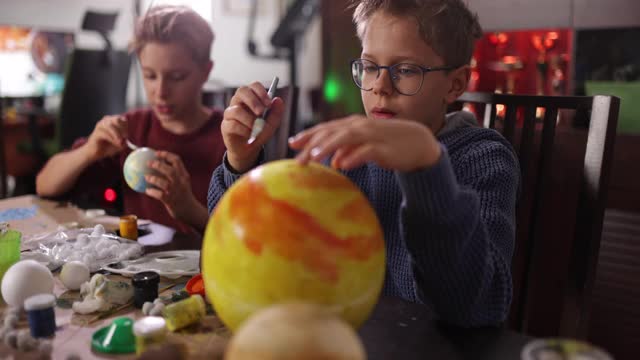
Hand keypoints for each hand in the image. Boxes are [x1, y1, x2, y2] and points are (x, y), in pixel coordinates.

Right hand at [84, 115, 127, 160]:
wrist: (96, 153)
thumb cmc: (108, 146)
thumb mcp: (120, 144)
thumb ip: (124, 141)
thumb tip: (126, 140)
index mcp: (113, 121)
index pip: (122, 119)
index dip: (126, 126)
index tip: (127, 135)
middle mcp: (106, 121)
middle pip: (116, 119)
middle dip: (122, 128)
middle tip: (125, 137)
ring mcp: (100, 126)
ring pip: (110, 125)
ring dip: (117, 134)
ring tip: (120, 142)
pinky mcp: (96, 133)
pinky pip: (105, 133)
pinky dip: (112, 139)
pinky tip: (115, 143)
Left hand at [144, 151, 198, 221]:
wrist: (189, 210)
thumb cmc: (182, 194)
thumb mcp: (182, 182)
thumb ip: (174, 174)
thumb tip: (157, 164)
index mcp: (184, 175)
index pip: (177, 161)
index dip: (166, 155)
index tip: (156, 153)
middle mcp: (181, 182)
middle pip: (170, 170)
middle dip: (158, 165)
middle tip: (148, 163)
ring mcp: (176, 192)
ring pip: (164, 183)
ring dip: (153, 179)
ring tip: (146, 177)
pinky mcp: (171, 201)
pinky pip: (159, 195)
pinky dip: (152, 191)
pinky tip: (146, 190)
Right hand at [221, 82, 284, 172]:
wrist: (249, 150)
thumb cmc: (259, 133)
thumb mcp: (271, 124)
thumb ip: (276, 113)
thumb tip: (277, 100)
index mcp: (251, 98)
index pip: (254, 86)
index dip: (261, 92)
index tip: (269, 104)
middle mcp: (239, 102)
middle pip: (241, 91)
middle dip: (253, 101)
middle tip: (261, 112)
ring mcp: (230, 113)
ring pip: (236, 110)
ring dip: (249, 120)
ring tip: (256, 129)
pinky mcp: (225, 125)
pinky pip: (233, 124)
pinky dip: (244, 130)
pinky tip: (249, 135)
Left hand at [289, 115, 441, 171]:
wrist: (419, 143)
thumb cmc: (390, 145)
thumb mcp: (365, 148)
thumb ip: (350, 152)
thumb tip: (335, 162)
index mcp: (353, 125)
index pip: (326, 128)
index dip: (308, 135)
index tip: (292, 143)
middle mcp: (360, 127)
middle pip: (331, 132)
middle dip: (312, 144)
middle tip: (296, 158)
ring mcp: (372, 136)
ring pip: (345, 138)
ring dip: (328, 147)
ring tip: (313, 158)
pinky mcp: (384, 148)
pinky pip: (366, 152)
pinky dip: (353, 157)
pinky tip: (341, 165)